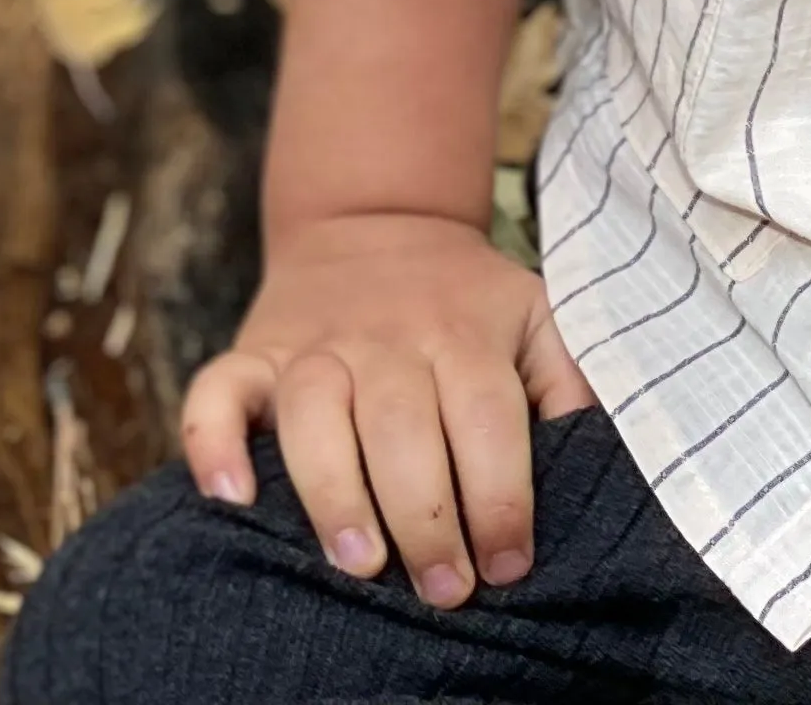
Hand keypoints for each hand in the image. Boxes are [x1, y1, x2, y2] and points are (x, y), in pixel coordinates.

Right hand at [180, 206, 595, 606]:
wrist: (377, 221)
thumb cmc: (468, 303)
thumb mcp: (536, 318)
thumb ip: (571, 381)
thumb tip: (598, 462)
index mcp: (462, 334)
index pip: (485, 418)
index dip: (500, 498)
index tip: (510, 566)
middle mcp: (386, 338)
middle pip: (401, 424)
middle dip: (425, 516)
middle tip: (444, 589)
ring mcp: (314, 345)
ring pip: (312, 412)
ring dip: (334, 491)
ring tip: (361, 564)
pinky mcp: (254, 353)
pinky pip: (218, 390)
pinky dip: (212, 441)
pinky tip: (231, 498)